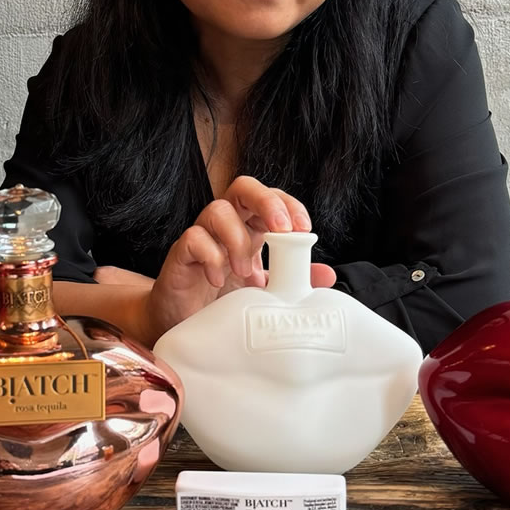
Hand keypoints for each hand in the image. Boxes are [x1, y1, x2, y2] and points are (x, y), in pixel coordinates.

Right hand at [94, 177, 334, 342]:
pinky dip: (210, 257)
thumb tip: (327, 274)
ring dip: (237, 238)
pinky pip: (193, 239)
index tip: (304, 229)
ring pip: (217, 210)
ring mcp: (202, 236)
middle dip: (266, 202)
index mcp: (250, 227)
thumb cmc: (223, 299)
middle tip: (281, 230)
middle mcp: (226, 225)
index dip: (289, 204)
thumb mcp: (266, 291)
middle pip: (243, 188)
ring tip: (244, 271)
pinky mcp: (181, 253)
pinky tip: (218, 279)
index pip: (271, 198)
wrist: (182, 321)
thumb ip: (294, 280)